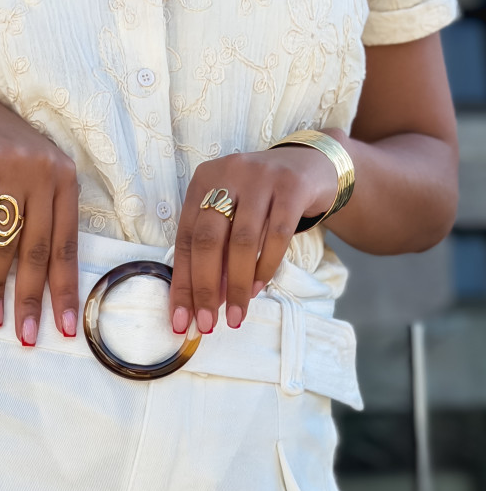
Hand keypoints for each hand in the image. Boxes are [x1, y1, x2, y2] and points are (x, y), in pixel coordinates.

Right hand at [0, 73, 79, 344]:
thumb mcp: (29, 176)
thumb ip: (40, 218)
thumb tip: (40, 281)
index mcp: (65, 181)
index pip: (67, 246)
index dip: (66, 290)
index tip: (66, 328)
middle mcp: (44, 172)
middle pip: (38, 251)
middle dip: (30, 299)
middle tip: (25, 336)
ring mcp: (12, 166)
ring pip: (6, 242)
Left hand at [170, 132, 344, 332]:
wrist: (310, 166)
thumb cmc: (261, 200)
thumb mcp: (231, 215)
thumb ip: (216, 251)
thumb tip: (204, 301)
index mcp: (203, 181)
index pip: (185, 239)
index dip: (182, 283)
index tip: (182, 320)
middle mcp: (228, 174)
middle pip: (209, 241)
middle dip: (205, 289)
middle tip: (207, 324)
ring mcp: (261, 177)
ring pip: (242, 242)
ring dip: (236, 285)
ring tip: (235, 315)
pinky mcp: (292, 187)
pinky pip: (277, 236)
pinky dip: (265, 268)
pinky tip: (256, 289)